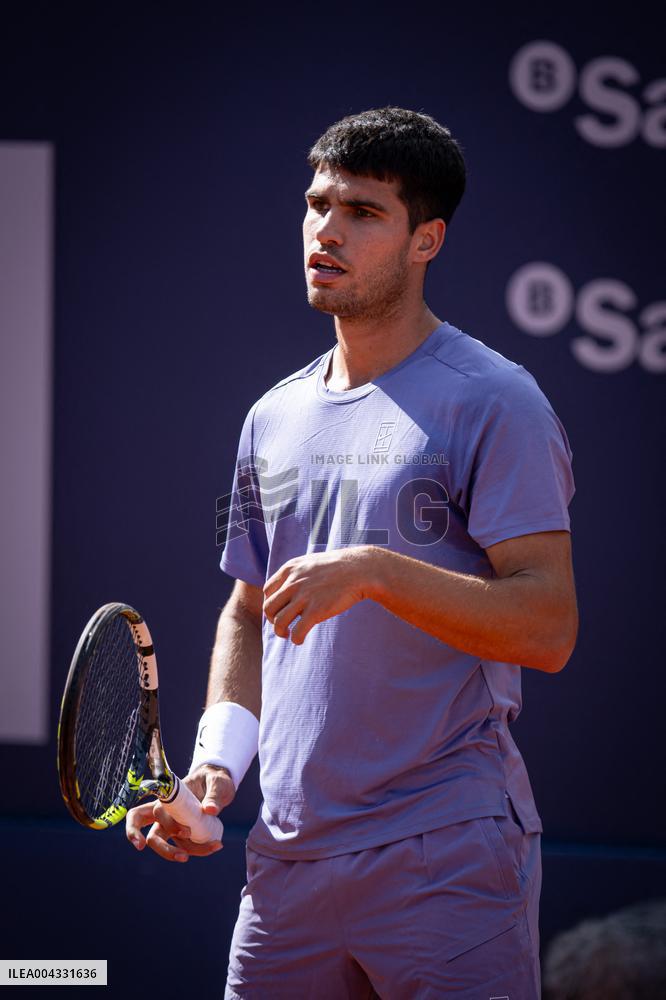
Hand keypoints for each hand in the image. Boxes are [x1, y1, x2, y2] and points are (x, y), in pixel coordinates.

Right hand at [125, 764, 234, 862]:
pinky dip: (201, 849)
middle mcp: (166, 815)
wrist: (220, 785)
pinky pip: (187, 846)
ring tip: (210, 849)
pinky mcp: (186, 834)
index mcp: (167, 799)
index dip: (134, 830)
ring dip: (184, 853)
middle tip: (183, 854)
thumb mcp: (217, 782)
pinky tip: (216, 845)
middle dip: (164, 849)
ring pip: (170, 846)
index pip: (143, 814)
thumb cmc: (213, 779)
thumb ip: (214, 794)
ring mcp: (174, 827)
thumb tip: (210, 810)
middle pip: (152, 836)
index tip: (142, 844)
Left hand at [263, 546, 377, 644]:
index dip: (272, 604)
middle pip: (269, 608)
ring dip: (281, 632)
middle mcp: (293, 582)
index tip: (280, 610)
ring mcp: (304, 597)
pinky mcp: (317, 611)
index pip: (267, 591)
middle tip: (282, 625)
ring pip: (279, 622)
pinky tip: (300, 639)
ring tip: (288, 634)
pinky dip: (296, 639)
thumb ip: (295, 573)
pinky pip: (297, 632)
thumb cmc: (337, 567)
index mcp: (290, 569)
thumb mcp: (310, 562)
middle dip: (272, 620)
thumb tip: (285, 588)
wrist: (360, 570)